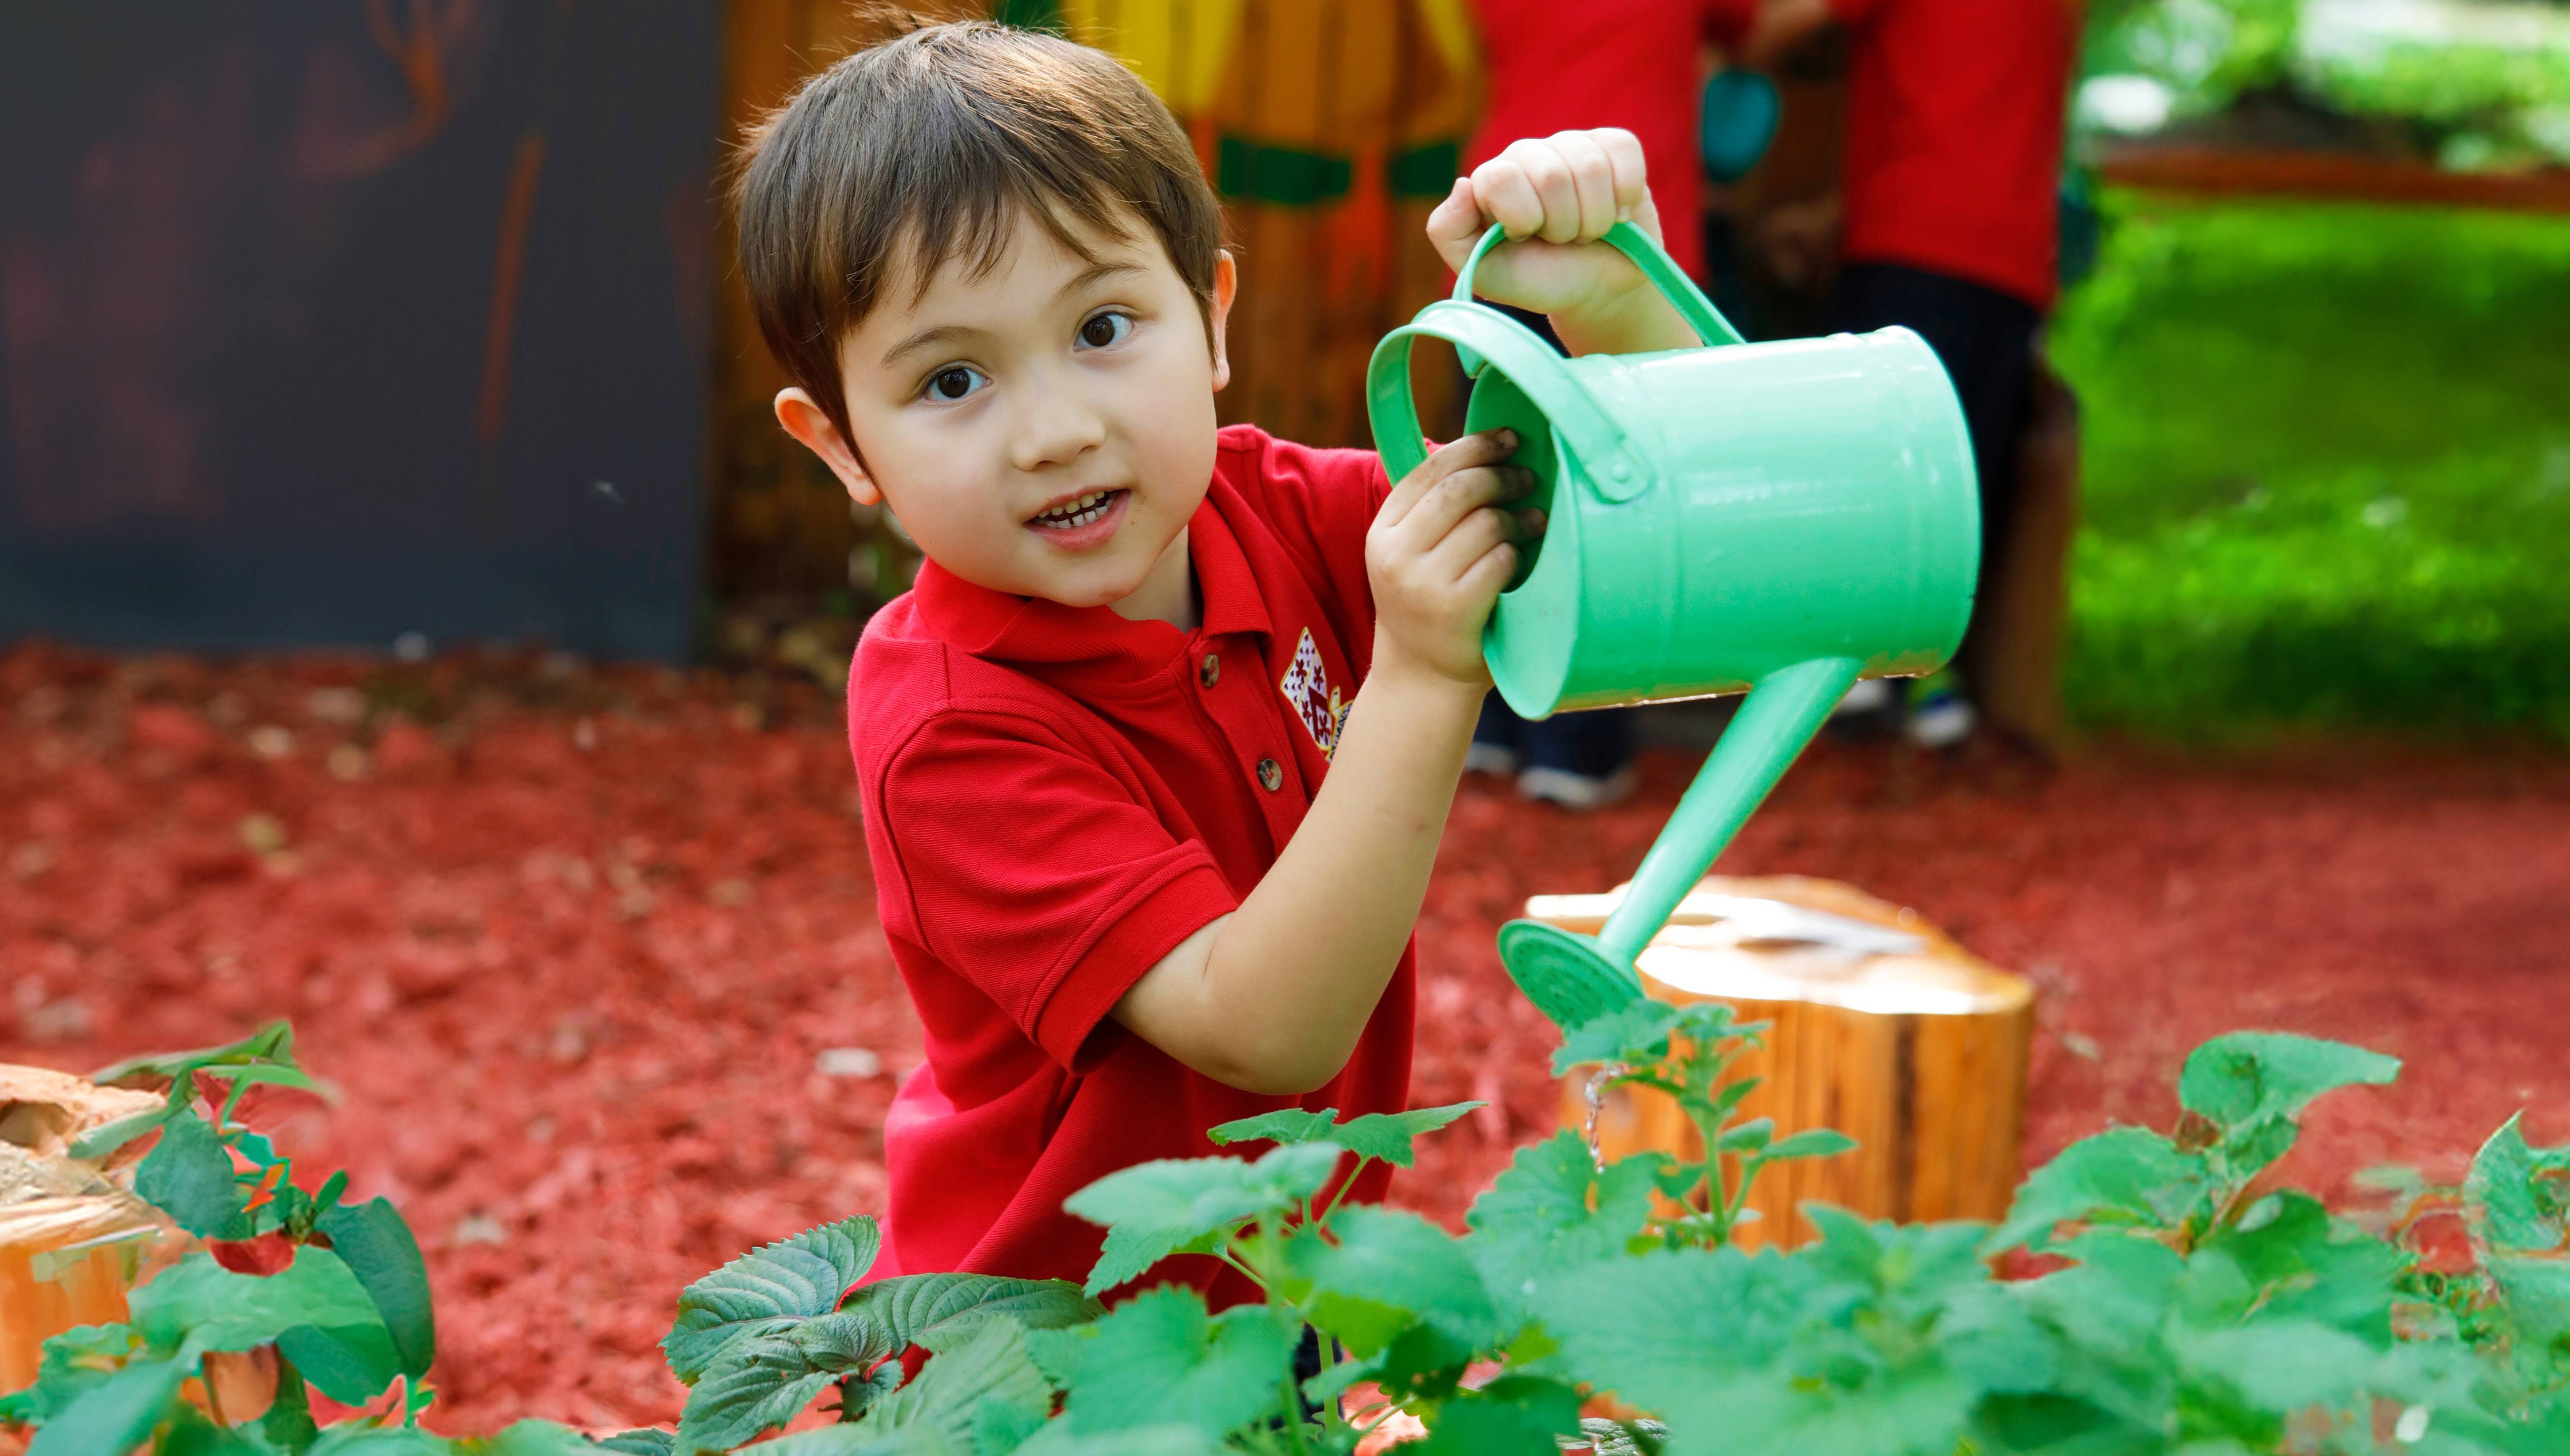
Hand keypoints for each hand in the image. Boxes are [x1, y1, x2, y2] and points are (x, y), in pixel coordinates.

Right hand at [1366, 430, 1542, 689]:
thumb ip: (1434, 511)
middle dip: (1502, 477)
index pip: (1431, 470)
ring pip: (1485, 523)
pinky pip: (1500, 560)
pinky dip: (1518, 555)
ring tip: (1535, 522)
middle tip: (1528, 480)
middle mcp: (1395, 554)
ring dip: (1519, 518)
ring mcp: (1422, 582)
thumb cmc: (1428, 607)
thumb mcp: (1412, 555)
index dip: (1475, 447)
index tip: (1508, 439)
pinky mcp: (1454, 608)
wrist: (1420, 679)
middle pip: (1460, 489)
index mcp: (1383, 532)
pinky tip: (1525, 558)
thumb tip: (1491, 453)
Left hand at [1425, 129, 1695, 355]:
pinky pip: (1623, 149)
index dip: (1522, 217)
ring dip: (1594, 218)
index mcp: (1492, 179)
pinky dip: (1626, 192)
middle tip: (1560, 241)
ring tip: (1585, 232)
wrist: (1594, 291)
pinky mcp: (1613, 146)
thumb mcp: (1482, 270)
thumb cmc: (1537, 279)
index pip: (1501, 177)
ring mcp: (1571, 145)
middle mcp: (1528, 154)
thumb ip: (1450, 231)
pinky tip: (1617, 213)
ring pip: (1590, 167)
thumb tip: (1463, 183)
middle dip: (1561, 225)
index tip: (1525, 238)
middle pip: (1550, 175)